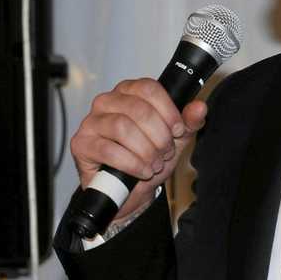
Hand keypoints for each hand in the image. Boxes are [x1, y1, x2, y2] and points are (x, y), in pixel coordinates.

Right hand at [69, 78, 208, 222]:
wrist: (127, 191)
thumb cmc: (146, 159)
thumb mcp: (174, 140)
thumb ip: (188, 123)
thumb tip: (199, 107)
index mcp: (128, 92)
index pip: (148, 88)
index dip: (168, 111)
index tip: (178, 130)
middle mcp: (107, 102)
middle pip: (138, 109)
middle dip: (158, 135)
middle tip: (165, 152)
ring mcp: (91, 122)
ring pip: (122, 127)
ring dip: (145, 150)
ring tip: (154, 164)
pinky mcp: (81, 143)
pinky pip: (108, 150)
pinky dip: (131, 163)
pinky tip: (141, 171)